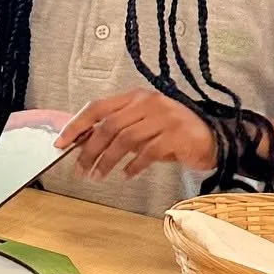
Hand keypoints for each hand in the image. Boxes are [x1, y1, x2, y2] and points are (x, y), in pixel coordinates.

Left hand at [56, 90, 214, 179]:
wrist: (213, 139)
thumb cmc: (172, 135)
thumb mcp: (142, 127)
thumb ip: (118, 131)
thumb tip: (84, 144)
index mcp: (135, 97)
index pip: (97, 107)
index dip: (76, 125)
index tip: (60, 142)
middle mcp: (148, 103)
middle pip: (108, 126)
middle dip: (89, 150)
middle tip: (79, 170)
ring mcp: (164, 117)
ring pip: (125, 140)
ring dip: (107, 161)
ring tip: (97, 176)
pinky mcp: (176, 135)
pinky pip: (147, 153)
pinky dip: (133, 166)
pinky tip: (125, 176)